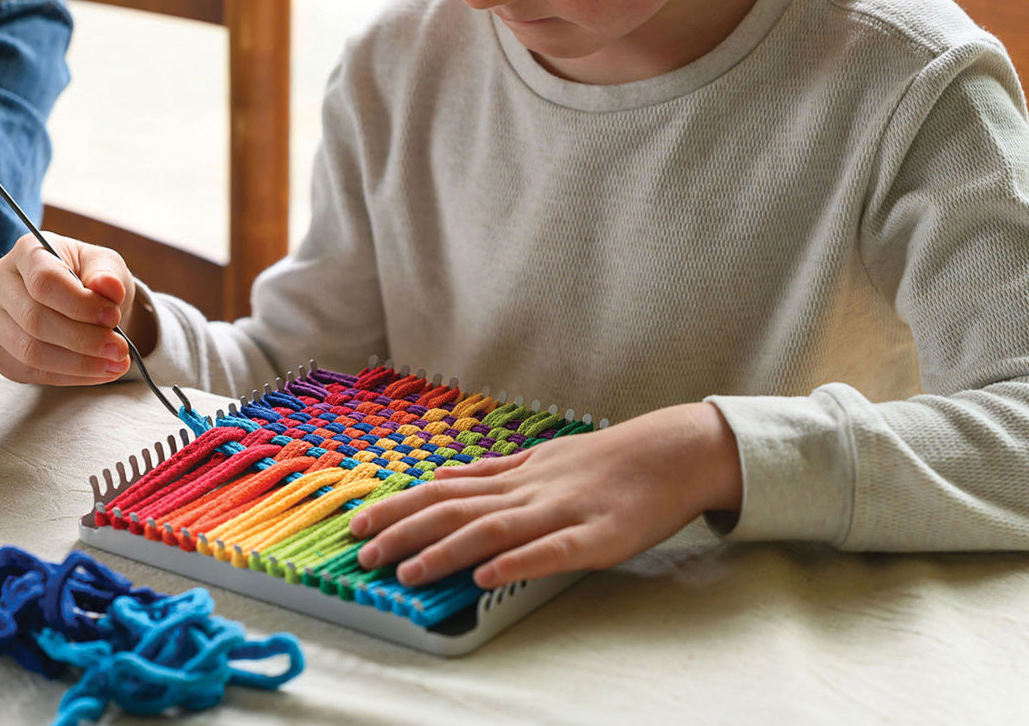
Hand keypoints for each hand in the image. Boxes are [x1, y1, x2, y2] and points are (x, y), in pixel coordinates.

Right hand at [0, 232, 153, 385]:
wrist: (81, 301)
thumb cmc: (91, 276)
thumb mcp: (107, 265)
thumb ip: (108, 274)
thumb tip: (109, 288)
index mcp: (26, 251)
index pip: (44, 281)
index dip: (80, 304)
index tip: (112, 317)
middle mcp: (0, 283)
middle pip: (35, 320)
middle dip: (83, 340)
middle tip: (119, 349)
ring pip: (30, 352)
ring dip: (78, 364)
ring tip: (115, 364)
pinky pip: (29, 372)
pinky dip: (69, 377)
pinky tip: (98, 372)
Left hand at [348, 402, 742, 588]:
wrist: (671, 453)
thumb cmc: (605, 460)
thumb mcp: (540, 458)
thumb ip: (491, 472)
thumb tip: (442, 476)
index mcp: (514, 476)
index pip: (442, 491)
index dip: (398, 507)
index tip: (357, 524)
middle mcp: (528, 491)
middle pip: (456, 510)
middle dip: (405, 531)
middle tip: (363, 553)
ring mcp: (561, 513)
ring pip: (493, 530)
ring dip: (446, 551)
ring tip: (408, 571)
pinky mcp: (596, 537)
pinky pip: (550, 551)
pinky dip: (516, 562)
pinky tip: (486, 577)